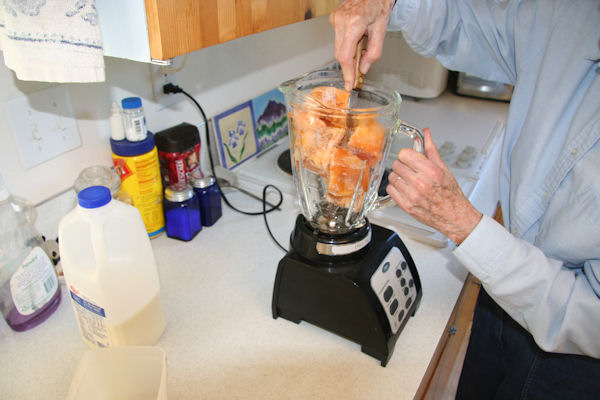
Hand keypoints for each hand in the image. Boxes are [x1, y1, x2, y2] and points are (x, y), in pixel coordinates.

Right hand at [329, 0, 394, 90]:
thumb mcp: (382, 29)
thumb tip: (364, 68)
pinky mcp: (333, 18)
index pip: (346, 56)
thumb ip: (374, 52)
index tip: (349, 84)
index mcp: (354, 23)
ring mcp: (336, 19)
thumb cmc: (378, 5)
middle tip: (358, 71)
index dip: (347, 73)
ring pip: (338, 48)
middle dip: (349, 65)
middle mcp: (342, 20)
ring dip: (348, 53)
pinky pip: (337, 39)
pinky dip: (346, 43)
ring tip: (361, 44)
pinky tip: (356, 36)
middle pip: (340, 54)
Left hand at [386, 128, 482, 244]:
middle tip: (411, 170)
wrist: (454, 216)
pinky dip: (395, 188)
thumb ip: (431, 150)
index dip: (407, 155)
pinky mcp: (406, 206)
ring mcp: (412, 195)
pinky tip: (404, 189)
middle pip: (396, 165)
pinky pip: (390, 190)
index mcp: (431, 172)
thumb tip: (426, 134)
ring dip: (398, 177)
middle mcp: (421, 183)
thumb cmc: (450, 194)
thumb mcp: (444, 168)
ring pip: (392, 177)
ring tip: (408, 180)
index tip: (410, 158)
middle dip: (403, 166)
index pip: (405, 154)